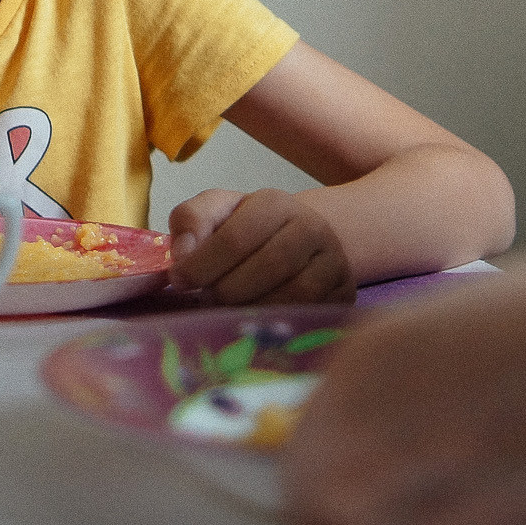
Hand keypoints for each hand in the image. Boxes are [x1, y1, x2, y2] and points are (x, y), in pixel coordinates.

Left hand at [168, 187, 353, 304]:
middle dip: (227, 290)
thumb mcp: (216, 213)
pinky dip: (279, 321)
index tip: (180, 281)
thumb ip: (191, 221)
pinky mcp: (345, 293)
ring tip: (227, 311)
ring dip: (253, 309)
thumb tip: (183, 254)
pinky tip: (256, 320)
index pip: (236, 238)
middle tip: (206, 300)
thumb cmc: (246, 230)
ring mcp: (334, 261)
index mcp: (275, 203)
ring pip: (293, 294)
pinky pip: (312, 314)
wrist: (297, 243)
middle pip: (268, 267)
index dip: (202, 264)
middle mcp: (312, 227)